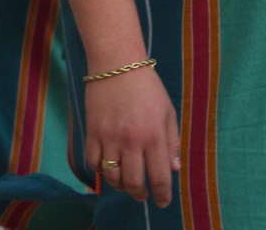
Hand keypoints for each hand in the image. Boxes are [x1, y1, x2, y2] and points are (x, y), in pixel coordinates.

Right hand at [84, 67, 180, 206]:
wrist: (117, 64)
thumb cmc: (147, 87)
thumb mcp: (168, 112)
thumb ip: (172, 141)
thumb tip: (174, 168)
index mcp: (154, 136)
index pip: (159, 177)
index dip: (162, 195)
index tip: (163, 202)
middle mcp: (132, 141)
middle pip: (133, 182)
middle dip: (139, 194)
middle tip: (142, 195)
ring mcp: (109, 137)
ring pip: (112, 176)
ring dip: (120, 186)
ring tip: (125, 184)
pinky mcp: (92, 132)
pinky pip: (93, 162)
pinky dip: (100, 169)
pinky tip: (107, 166)